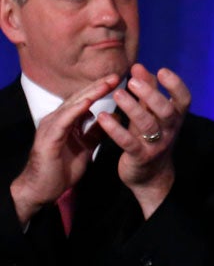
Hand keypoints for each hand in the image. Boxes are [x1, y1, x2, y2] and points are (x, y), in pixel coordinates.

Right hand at [9, 75, 117, 225]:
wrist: (43, 189)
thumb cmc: (63, 167)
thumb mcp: (86, 146)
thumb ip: (97, 131)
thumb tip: (116, 118)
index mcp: (67, 121)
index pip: (85, 99)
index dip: (101, 89)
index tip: (119, 79)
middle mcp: (58, 119)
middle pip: (80, 98)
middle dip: (98, 86)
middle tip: (116, 75)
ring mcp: (51, 127)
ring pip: (72, 106)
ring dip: (90, 94)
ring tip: (106, 84)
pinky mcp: (48, 139)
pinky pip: (63, 122)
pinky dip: (75, 111)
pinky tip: (87, 103)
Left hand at [99, 63, 190, 218]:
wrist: (150, 176)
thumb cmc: (150, 137)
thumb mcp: (152, 114)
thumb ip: (146, 91)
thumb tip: (138, 66)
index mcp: (176, 118)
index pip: (184, 99)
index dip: (176, 85)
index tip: (162, 70)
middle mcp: (170, 130)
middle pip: (166, 111)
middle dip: (150, 94)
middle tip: (133, 81)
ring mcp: (156, 144)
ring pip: (147, 124)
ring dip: (132, 108)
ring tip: (117, 94)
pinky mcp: (140, 157)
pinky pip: (128, 142)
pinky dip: (115, 129)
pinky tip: (103, 117)